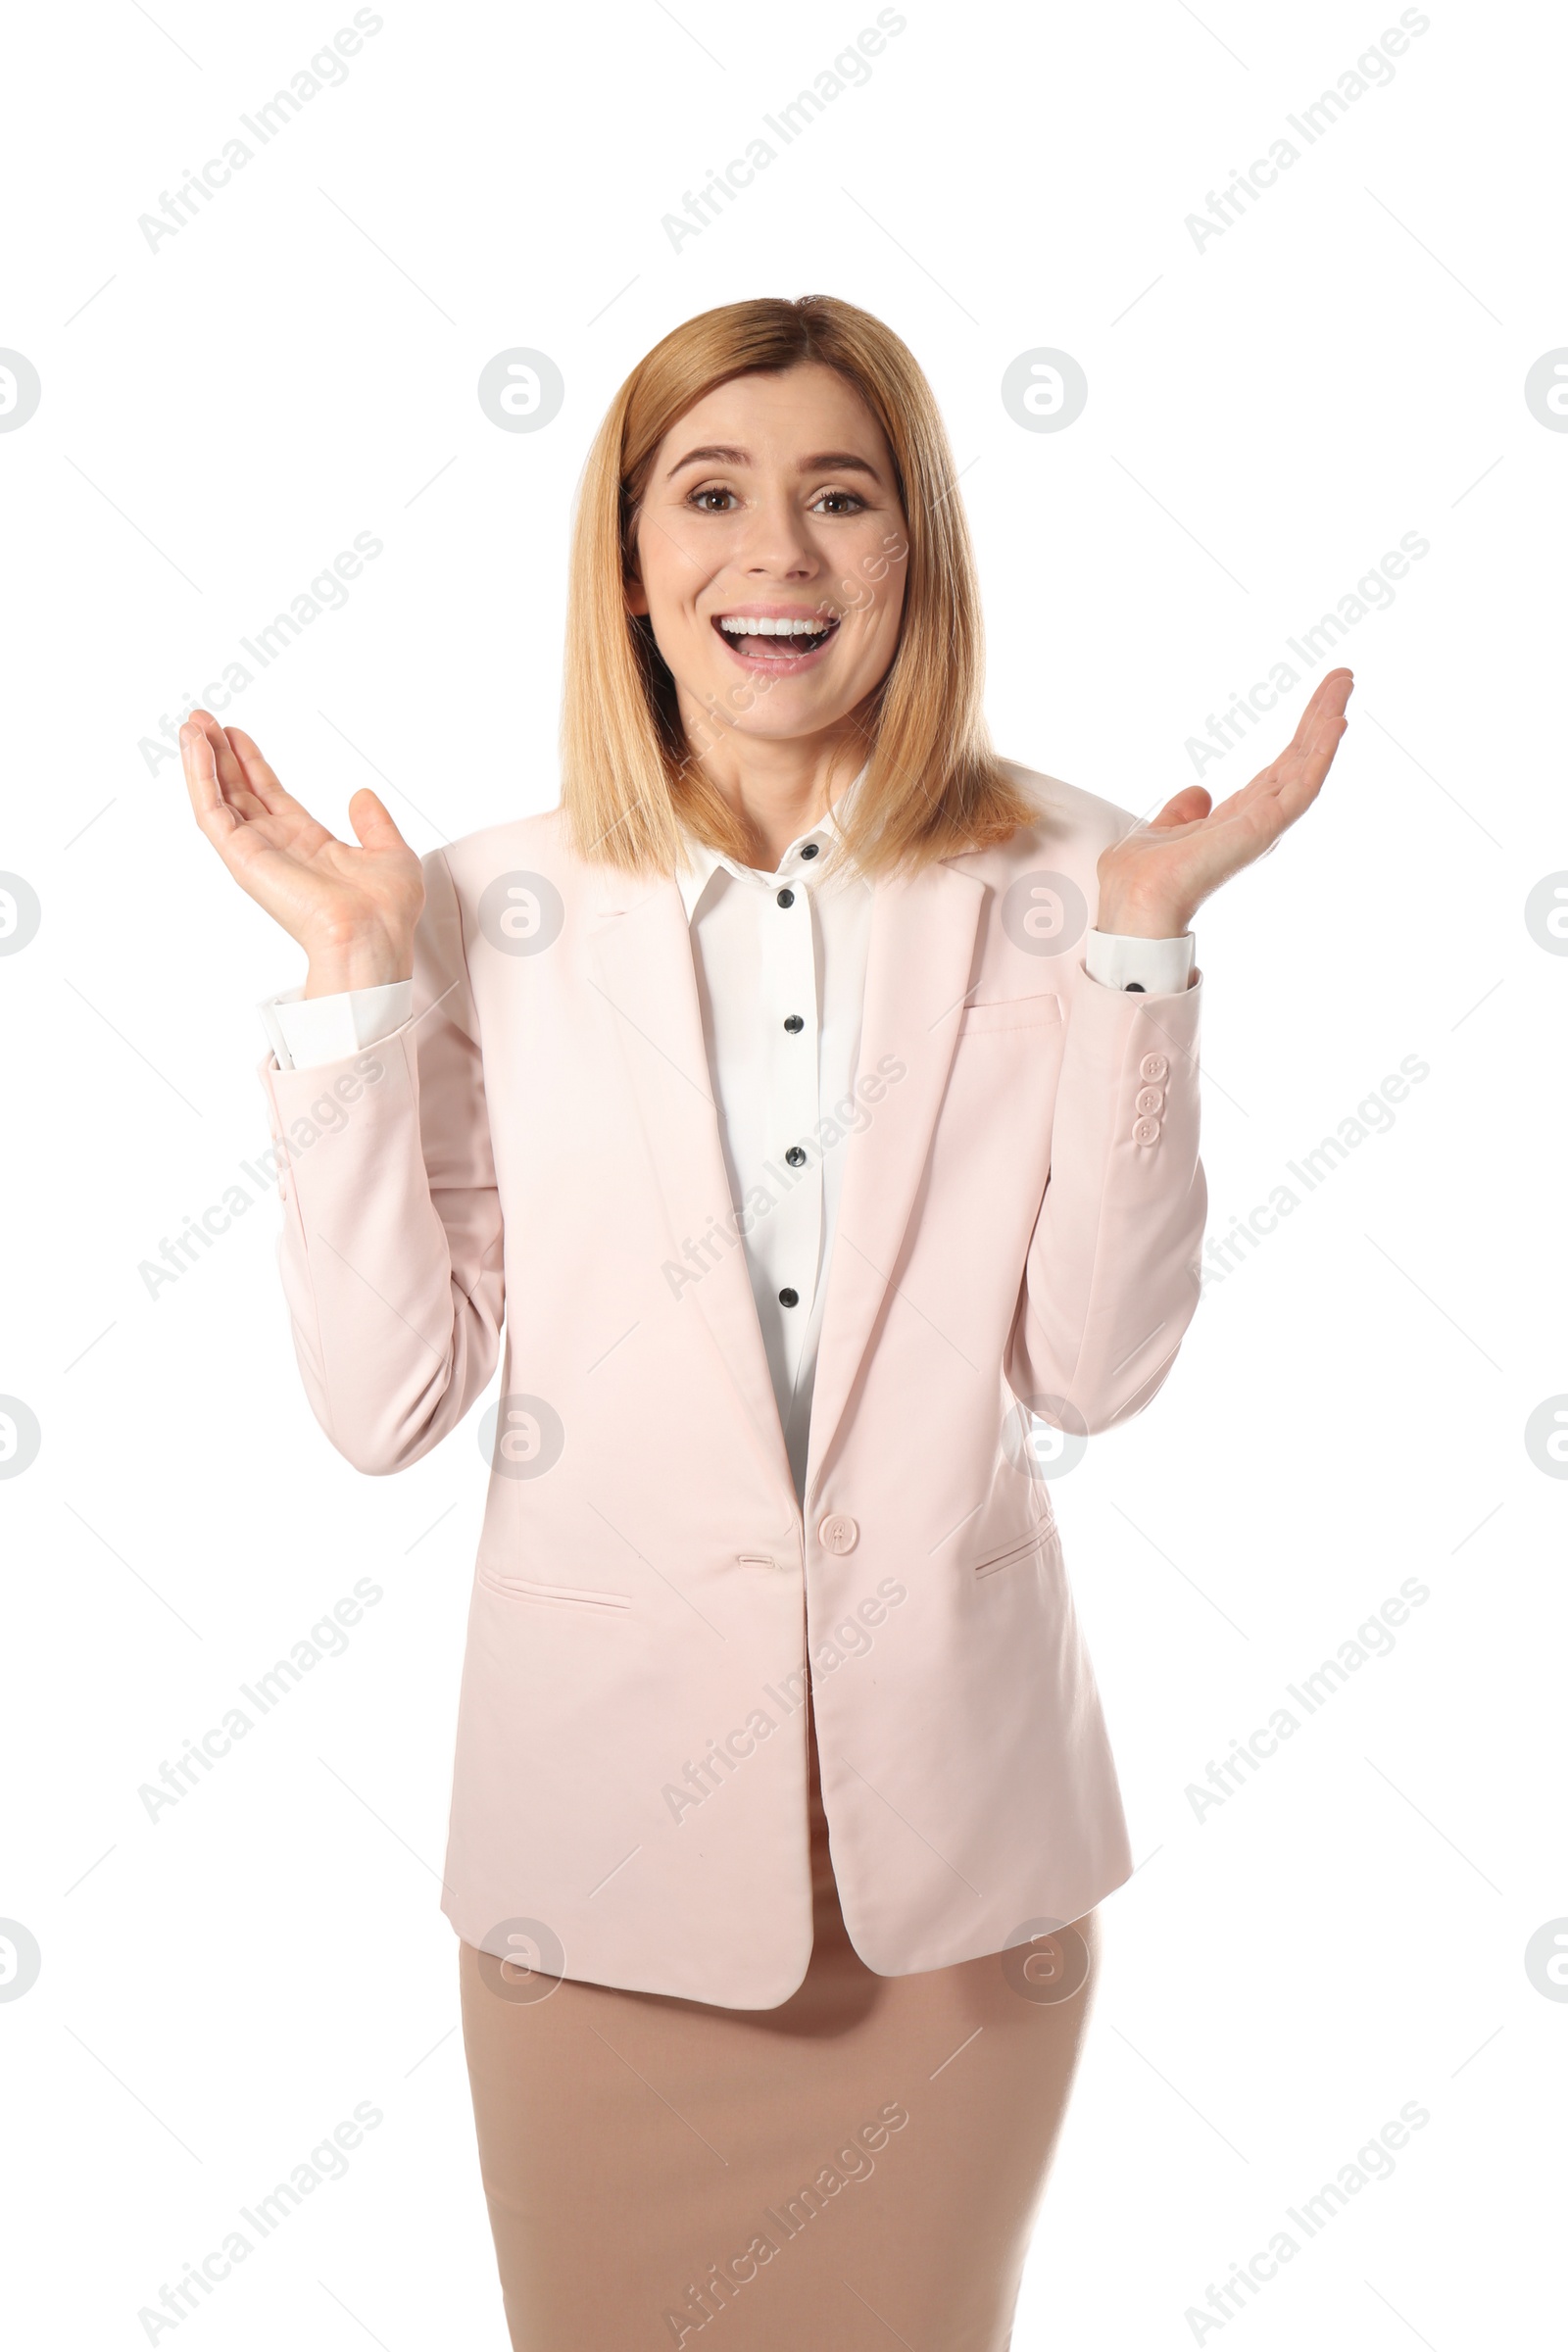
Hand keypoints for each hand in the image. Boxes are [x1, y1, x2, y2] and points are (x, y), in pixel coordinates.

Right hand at [179, 710, 423, 993]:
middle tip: (202, 720)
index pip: (269, 795)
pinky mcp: (242, 857)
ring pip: (217, 799)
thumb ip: (374, 823)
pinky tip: (196, 748)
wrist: (373, 935)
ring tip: (191, 725)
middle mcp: (277, 847)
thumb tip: (362, 795)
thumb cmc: (386, 910)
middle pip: (238, 792)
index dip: (251, 763)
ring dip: (201, 761)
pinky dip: (200, 779)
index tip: (235, 734)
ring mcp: (256, 852)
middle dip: (219, 755)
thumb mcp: (390, 853)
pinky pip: (211, 812)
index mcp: (307, 844)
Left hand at [1096, 668, 1353, 937]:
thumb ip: (1182, 813)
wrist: (1134, 901)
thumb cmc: (1141, 880)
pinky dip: (1322, 755)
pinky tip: (1336, 722)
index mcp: (1238, 819)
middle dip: (1321, 716)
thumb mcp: (1160, 831)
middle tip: (1344, 676)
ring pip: (1306, 766)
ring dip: (1327, 724)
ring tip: (1345, 683)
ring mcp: (1265, 824)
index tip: (1321, 698)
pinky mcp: (1264, 827)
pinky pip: (1302, 787)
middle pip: (1298, 759)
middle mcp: (1258, 820)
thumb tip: (1199, 793)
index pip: (1279, 768)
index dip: (1301, 734)